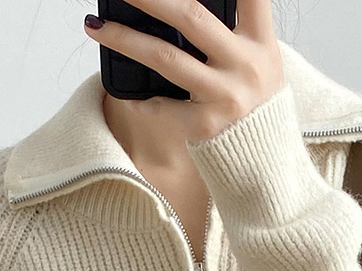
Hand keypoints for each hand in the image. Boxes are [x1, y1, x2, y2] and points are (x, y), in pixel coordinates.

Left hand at [82, 0, 285, 142]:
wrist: (265, 164)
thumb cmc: (256, 107)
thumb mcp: (261, 64)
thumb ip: (236, 34)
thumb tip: (181, 11)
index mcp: (261, 43)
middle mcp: (245, 65)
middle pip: (191, 16)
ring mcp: (225, 96)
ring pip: (165, 57)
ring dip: (124, 38)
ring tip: (96, 25)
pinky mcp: (206, 125)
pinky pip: (162, 106)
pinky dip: (140, 100)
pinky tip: (125, 93)